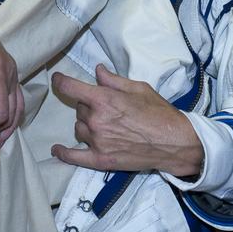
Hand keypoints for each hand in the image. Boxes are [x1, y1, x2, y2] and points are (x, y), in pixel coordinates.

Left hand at [51, 65, 202, 177]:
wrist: (175, 143)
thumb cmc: (159, 113)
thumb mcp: (139, 88)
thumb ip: (114, 81)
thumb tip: (97, 71)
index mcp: (105, 100)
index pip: (71, 88)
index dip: (61, 81)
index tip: (57, 79)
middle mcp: (97, 120)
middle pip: (79, 109)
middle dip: (89, 105)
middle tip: (108, 108)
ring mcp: (97, 142)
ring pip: (79, 128)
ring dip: (86, 124)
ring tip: (104, 125)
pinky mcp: (101, 160)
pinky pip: (75, 157)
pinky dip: (64, 153)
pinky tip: (57, 150)